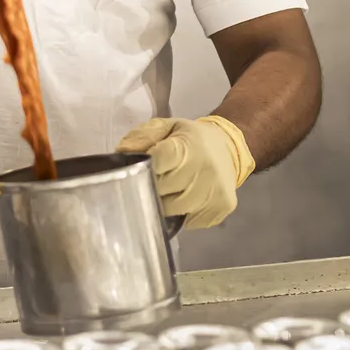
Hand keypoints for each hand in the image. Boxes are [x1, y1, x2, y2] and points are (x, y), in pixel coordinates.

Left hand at [114, 115, 255, 228]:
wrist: (228, 147)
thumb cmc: (190, 139)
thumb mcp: (165, 127)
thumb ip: (142, 137)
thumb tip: (121, 152)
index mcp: (186, 146)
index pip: (156, 164)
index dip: (143, 170)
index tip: (141, 170)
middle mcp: (204, 169)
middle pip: (161, 191)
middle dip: (151, 188)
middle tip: (155, 180)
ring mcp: (215, 190)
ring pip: (174, 210)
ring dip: (167, 204)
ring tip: (171, 190)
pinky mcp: (223, 206)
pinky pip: (191, 221)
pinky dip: (184, 215)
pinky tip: (188, 199)